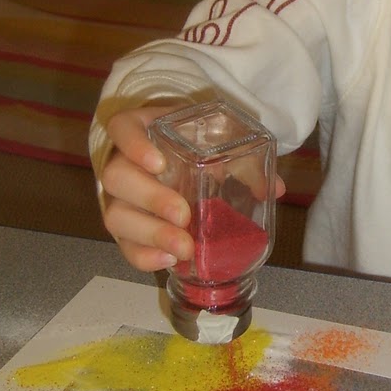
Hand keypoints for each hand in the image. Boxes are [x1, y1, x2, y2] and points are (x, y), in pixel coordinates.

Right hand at [96, 106, 284, 273]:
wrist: (177, 162)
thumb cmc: (194, 146)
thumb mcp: (216, 143)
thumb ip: (244, 162)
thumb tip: (274, 188)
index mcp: (141, 130)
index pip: (122, 128)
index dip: (134, 145)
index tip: (159, 162)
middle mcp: (123, 162)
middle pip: (117, 177)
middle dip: (151, 199)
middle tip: (184, 215)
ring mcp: (120, 197)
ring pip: (116, 215)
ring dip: (150, 234)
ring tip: (184, 248)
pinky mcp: (126, 229)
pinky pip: (125, 245)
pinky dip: (144, 256)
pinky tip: (171, 261)